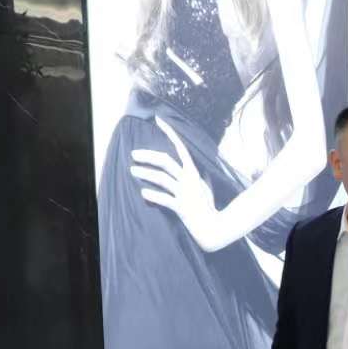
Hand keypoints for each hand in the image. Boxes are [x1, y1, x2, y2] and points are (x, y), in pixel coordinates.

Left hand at [131, 116, 227, 251]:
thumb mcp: (207, 190)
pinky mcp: (182, 208)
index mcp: (194, 173)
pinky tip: (143, 193)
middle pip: (165, 161)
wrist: (215, 228)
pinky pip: (164, 199)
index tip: (158, 120)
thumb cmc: (210, 209)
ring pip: (162, 178)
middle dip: (148, 156)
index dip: (169, 132)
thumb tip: (198, 170)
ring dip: (145, 173)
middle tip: (133, 155)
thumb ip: (201, 179)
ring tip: (132, 171)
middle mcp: (189, 180)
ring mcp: (185, 194)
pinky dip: (153, 195)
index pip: (180, 147)